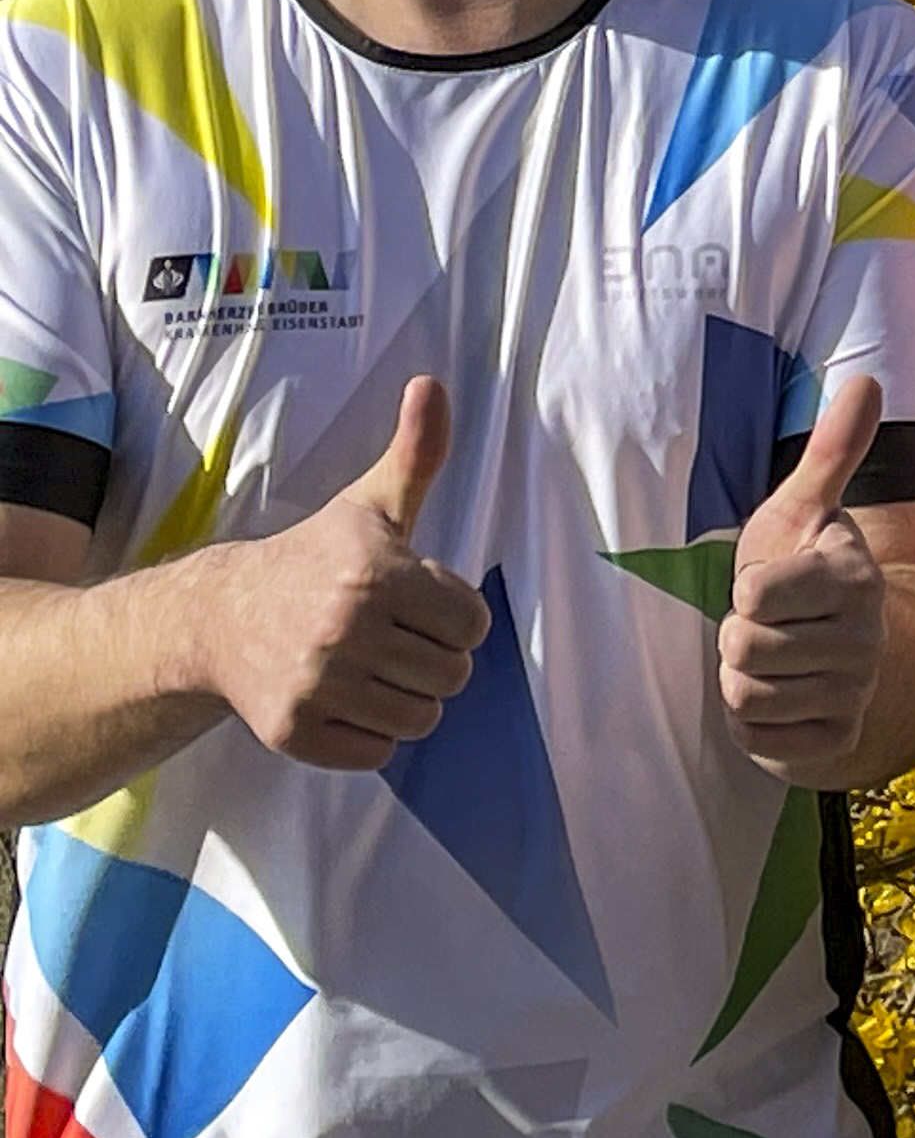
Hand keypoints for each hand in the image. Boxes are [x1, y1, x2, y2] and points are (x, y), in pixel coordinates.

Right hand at [203, 375, 487, 768]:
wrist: (219, 618)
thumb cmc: (314, 559)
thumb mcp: (370, 504)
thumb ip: (417, 452)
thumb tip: (431, 383)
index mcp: (375, 574)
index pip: (473, 623)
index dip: (454, 615)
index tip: (419, 602)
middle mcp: (345, 631)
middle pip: (453, 674)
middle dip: (434, 657)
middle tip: (395, 637)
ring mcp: (317, 687)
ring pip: (422, 718)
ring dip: (408, 698)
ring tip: (374, 667)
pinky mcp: (294, 734)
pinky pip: (379, 753)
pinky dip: (373, 734)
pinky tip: (347, 698)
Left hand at [723, 376, 888, 779]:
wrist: (832, 650)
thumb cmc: (801, 571)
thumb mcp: (803, 510)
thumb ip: (832, 451)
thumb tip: (867, 381)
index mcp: (855, 577)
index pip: (754, 594)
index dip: (745, 590)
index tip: (768, 584)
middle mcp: (866, 638)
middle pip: (744, 647)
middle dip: (739, 638)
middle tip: (767, 627)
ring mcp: (856, 693)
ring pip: (748, 694)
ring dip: (744, 680)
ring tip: (772, 661)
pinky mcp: (836, 740)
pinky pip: (760, 738)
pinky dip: (754, 724)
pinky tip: (778, 699)